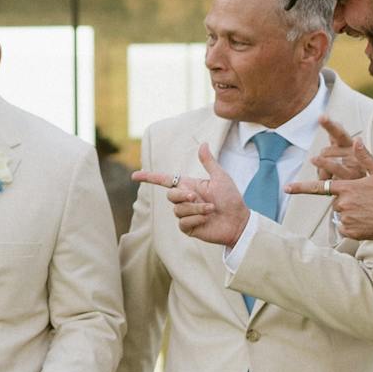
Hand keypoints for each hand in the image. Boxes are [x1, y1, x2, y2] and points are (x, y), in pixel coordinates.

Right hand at [131, 144, 250, 246]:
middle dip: (182, 196)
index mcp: (189, 185)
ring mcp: (186, 214)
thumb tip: (203, 144)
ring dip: (195, 209)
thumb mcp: (221, 177)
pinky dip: (195, 220)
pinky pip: (182, 222)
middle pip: (170, 195)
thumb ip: (209, 162)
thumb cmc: (231, 199)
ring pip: (178, 210)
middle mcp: (185, 199)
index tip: (134, 176)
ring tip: (211, 209)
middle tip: (195, 197)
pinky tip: (207, 220)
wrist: (238, 221)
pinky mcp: (188, 227)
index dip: (149, 177)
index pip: (165, 180)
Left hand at [289, 119, 372, 240]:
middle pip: (337, 200)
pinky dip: (354, 225)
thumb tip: (356, 140)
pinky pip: (346, 228)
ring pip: (342, 214)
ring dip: (352, 212)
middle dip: (348, 199)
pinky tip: (368, 221)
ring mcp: (346, 218)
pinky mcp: (351, 232)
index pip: (319, 186)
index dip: (300, 187)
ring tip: (371, 211)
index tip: (286, 188)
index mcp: (347, 187)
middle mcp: (343, 203)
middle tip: (368, 201)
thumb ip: (364, 157)